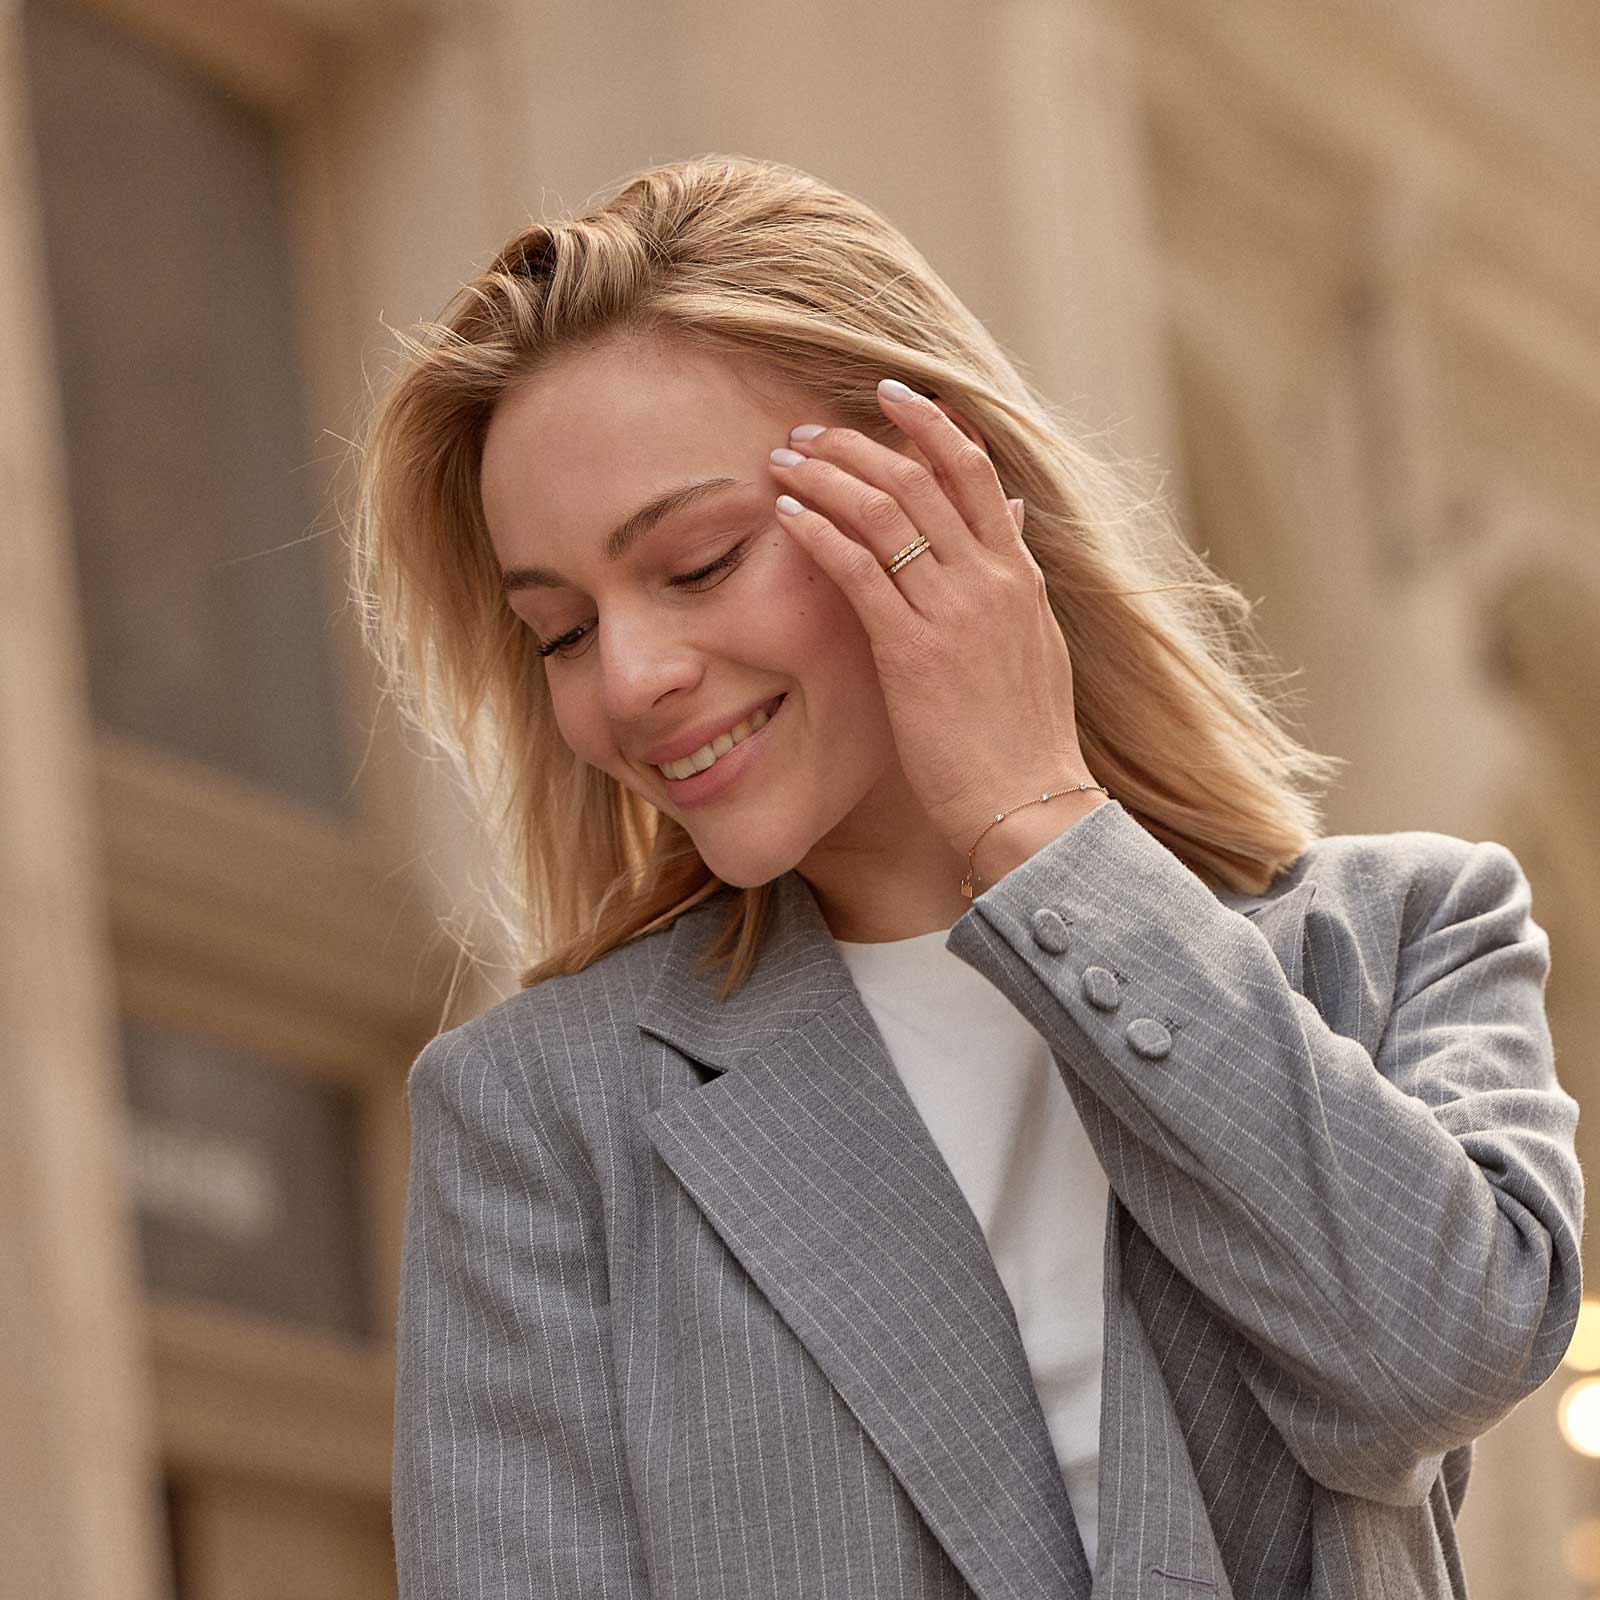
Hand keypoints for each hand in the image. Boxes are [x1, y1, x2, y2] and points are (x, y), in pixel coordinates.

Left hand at [767, 378, 1100, 872]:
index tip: (890, 394)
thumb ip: (1016, 577)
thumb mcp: (1035, 642)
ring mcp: (953, 612)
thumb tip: (1012, 518)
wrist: (1029, 804)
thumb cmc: (1023, 735)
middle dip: (857, 442)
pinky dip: (818, 532)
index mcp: (1019, 574)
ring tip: (784, 460)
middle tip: (808, 431)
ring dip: (827, 476)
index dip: (931, 423)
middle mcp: (990, 580)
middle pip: (920, 477)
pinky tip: (785, 515)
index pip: (975, 471)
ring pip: (885, 512)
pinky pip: (858, 570)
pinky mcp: (912, 651)